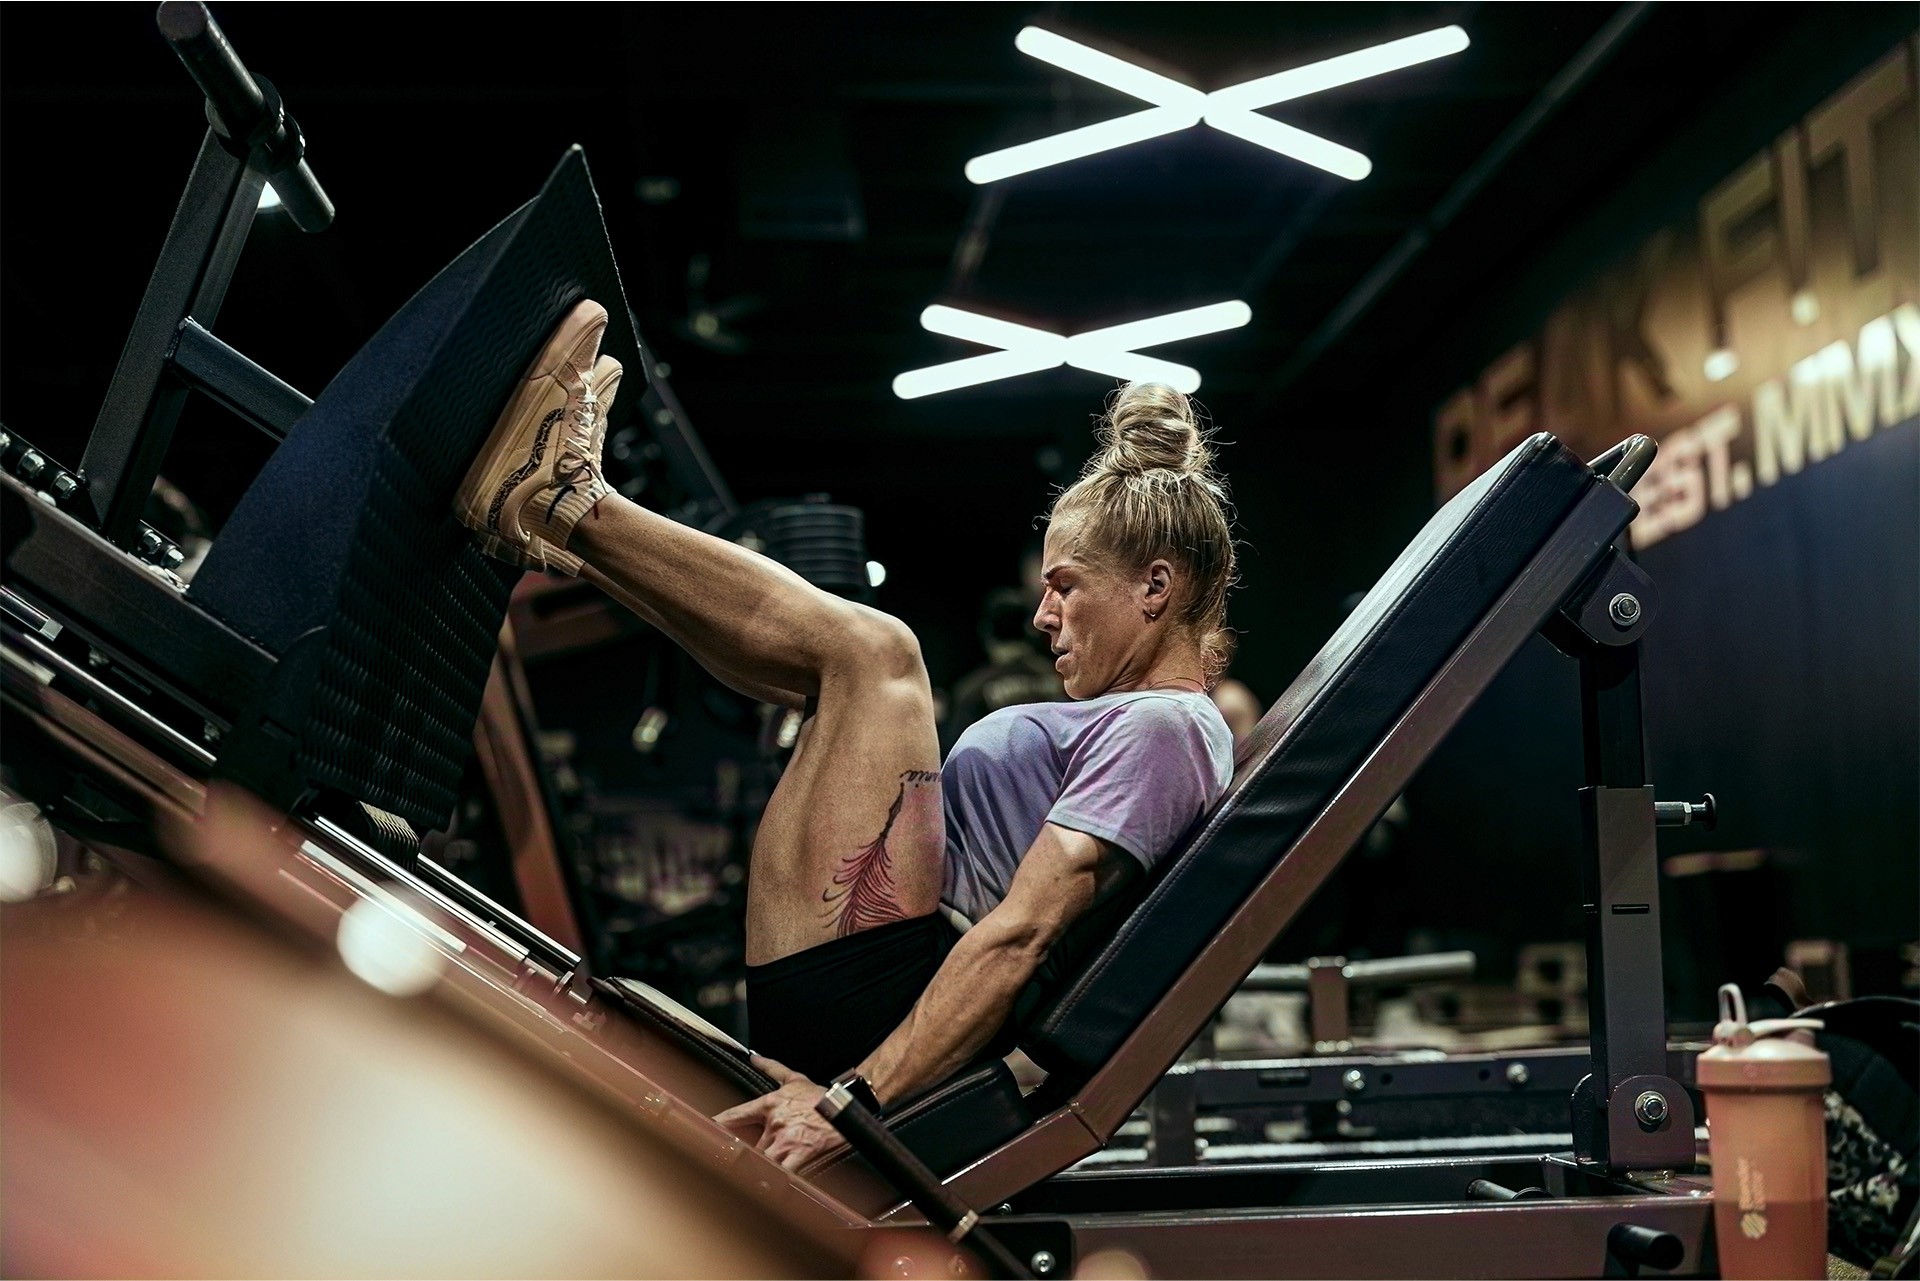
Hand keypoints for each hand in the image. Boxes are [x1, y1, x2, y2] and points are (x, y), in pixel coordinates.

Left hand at [713, 1055, 850, 1171]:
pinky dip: (775, 1182)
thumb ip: (771, 1067)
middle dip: (740, 1158)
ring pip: (762, 1161)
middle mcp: (775, 1123)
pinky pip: (783, 1172)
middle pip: (747, 1146)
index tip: (705, 1134)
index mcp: (770, 1104)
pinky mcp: (802, 1154)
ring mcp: (787, 1140)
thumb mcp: (795, 1078)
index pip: (735, 1115)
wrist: (847, 1105)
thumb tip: (754, 1057)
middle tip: (726, 1168)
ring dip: (754, 1172)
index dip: (717, 1126)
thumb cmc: (821, 1095)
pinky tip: (768, 1189)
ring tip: (745, 1184)